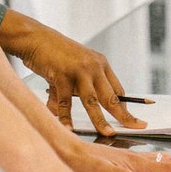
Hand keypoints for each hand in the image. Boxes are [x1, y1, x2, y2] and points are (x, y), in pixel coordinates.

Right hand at [0, 13, 143, 134]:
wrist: (35, 38)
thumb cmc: (54, 53)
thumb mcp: (71, 69)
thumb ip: (71, 94)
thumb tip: (66, 119)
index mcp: (100, 64)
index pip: (118, 89)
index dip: (124, 106)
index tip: (131, 120)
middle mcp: (93, 66)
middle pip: (112, 97)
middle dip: (124, 115)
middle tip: (135, 127)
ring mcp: (78, 71)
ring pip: (93, 102)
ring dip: (101, 120)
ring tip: (108, 134)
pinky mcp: (62, 76)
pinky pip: (65, 103)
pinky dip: (66, 118)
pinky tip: (69, 129)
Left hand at [60, 137, 170, 171]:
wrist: (61, 148)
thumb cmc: (75, 161)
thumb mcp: (95, 169)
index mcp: (131, 163)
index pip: (167, 167)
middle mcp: (134, 159)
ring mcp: (130, 159)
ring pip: (164, 160)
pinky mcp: (123, 161)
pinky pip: (153, 162)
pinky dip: (167, 164)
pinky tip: (170, 166)